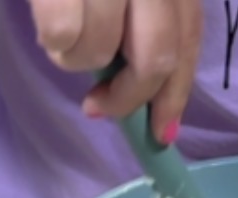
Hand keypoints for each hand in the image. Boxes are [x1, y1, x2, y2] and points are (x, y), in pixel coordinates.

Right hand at [28, 0, 200, 141]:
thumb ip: (145, 23)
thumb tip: (145, 93)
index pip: (188, 42)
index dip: (175, 95)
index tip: (162, 133)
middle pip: (156, 58)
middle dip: (128, 97)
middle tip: (100, 106)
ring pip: (103, 49)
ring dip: (78, 61)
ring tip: (63, 44)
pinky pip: (61, 31)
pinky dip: (53, 41)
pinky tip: (48, 29)